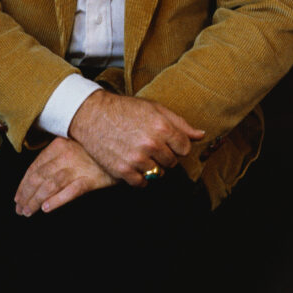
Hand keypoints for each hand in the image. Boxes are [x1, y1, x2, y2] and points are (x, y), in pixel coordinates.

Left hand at [13, 137, 115, 214]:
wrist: (123, 149)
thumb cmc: (95, 149)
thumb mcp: (73, 144)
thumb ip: (56, 156)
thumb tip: (37, 175)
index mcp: (58, 146)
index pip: (34, 168)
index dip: (23, 184)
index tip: (17, 197)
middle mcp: (65, 156)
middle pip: (39, 178)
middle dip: (26, 196)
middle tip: (20, 209)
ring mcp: (78, 167)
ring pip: (49, 186)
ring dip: (35, 201)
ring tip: (28, 212)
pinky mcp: (90, 180)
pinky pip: (70, 192)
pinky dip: (56, 200)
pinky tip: (46, 208)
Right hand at [67, 90, 203, 185]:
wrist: (92, 115)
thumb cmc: (125, 109)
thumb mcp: (154, 109)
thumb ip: (179, 123)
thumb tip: (201, 135)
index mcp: (162, 127)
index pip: (185, 148)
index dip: (177, 145)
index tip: (167, 141)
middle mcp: (151, 144)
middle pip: (172, 162)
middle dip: (164, 155)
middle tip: (150, 145)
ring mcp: (136, 159)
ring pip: (157, 174)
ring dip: (152, 166)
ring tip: (140, 153)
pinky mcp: (122, 170)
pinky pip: (141, 183)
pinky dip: (139, 177)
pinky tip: (133, 164)